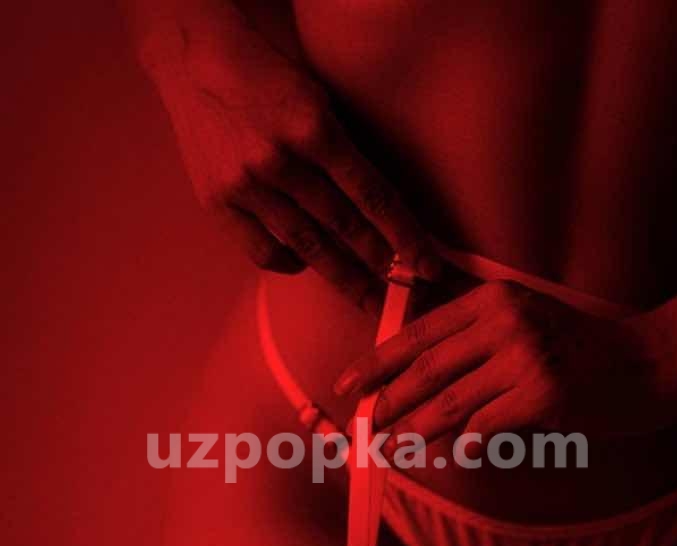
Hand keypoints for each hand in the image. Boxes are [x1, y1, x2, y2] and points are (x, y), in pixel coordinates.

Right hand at [139, 7, 441, 304]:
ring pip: (306, 246)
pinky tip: (306, 263)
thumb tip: (383, 210)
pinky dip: (290, 263)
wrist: (195, 62)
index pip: (372, 195)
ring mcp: (245, 185)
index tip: (426, 265)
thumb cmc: (267, 78)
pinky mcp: (217, 203)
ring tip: (368, 296)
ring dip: (344, 276)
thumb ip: (346, 152)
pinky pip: (263, 252)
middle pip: (343, 227)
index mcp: (312, 127)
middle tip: (405, 294)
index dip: (404, 235)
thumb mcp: (317, 99)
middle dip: (380, 265)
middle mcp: (278, 160)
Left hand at [334, 279, 676, 448]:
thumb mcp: (522, 324)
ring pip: (450, 402)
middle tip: (362, 429)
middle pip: (427, 369)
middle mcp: (505, 320)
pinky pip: (486, 426)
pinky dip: (467, 444)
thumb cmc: (578, 349)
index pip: (419, 333)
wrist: (648, 362)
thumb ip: (471, 344)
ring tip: (390, 449)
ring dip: (414, 431)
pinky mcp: (545, 394)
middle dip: (387, 402)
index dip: (377, 362)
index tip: (347, 386)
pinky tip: (457, 454)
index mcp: (491, 299)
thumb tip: (412, 388)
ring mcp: (526, 356)